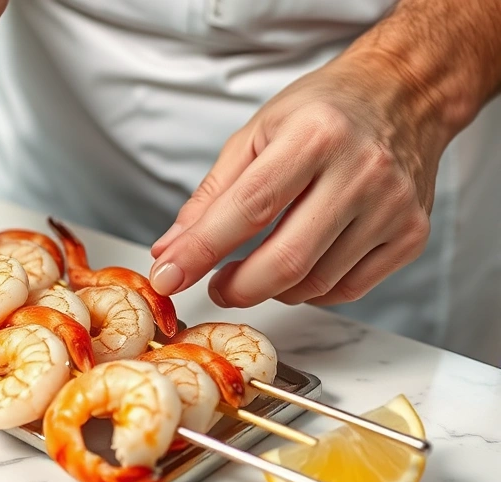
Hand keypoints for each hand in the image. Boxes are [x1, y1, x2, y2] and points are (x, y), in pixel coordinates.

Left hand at [148, 49, 448, 308]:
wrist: (404, 94)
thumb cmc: (324, 111)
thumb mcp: (255, 135)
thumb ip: (210, 196)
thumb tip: (170, 251)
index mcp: (315, 135)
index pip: (248, 209)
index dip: (201, 251)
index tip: (168, 277)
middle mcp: (361, 171)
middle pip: (287, 260)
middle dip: (237, 288)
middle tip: (215, 286)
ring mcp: (393, 207)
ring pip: (314, 283)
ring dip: (272, 289)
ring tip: (257, 267)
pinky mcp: (411, 234)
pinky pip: (347, 289)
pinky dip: (310, 290)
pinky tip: (299, 266)